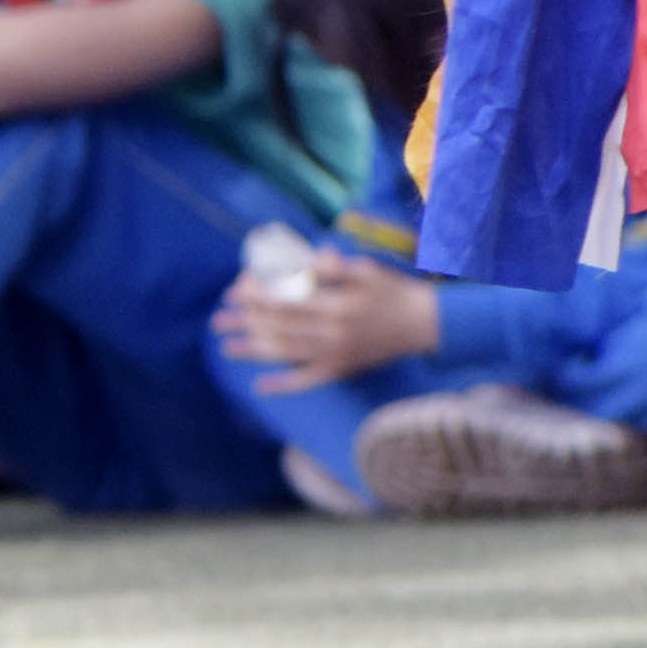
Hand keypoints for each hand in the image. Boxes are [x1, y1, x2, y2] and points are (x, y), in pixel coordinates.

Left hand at [213, 249, 442, 380]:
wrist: (426, 324)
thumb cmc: (392, 291)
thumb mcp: (364, 270)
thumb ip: (330, 267)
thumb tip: (301, 261)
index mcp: (337, 305)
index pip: (286, 300)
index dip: (256, 297)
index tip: (233, 293)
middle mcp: (334, 333)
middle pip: (280, 327)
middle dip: (246, 322)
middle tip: (220, 318)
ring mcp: (337, 354)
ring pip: (287, 353)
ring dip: (253, 350)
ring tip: (225, 346)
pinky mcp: (343, 369)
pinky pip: (309, 380)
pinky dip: (285, 385)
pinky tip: (261, 386)